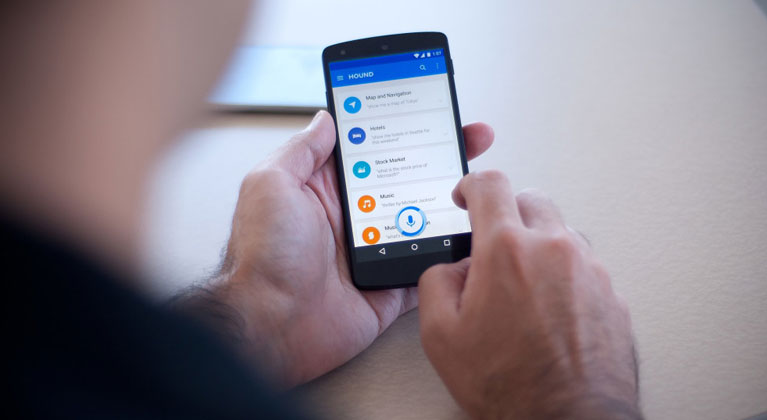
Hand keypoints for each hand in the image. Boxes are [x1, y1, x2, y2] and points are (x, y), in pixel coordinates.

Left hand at [213, 111, 492, 386]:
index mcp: (327, 189)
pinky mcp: (390, 286)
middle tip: (474, 137)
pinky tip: (476, 232)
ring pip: (425, 219)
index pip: (374, 148)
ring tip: (485, 180)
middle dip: (442, 156)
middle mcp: (354, 217)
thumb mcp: (272, 185)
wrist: (270, 326)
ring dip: (453, 202)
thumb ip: (303, 151)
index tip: (432, 108)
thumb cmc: (262, 256)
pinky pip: (429, 266)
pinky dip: (452, 254)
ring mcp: (375, 251)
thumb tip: (326, 118)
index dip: (403, 128)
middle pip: (408, 179)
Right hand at [418, 172, 639, 418]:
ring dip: (538, 247)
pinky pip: (583, 266)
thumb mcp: (440, 336)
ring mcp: (590, 270)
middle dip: (508, 214)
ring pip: (560, 233)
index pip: (491, 185)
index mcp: (507, 250)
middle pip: (532, 200)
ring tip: (522, 288)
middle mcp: (554, 249)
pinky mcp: (612, 293)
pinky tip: (549, 310)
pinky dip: (563, 276)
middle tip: (494, 245)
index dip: (472, 184)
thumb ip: (436, 283)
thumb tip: (451, 269)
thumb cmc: (511, 385)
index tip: (467, 196)